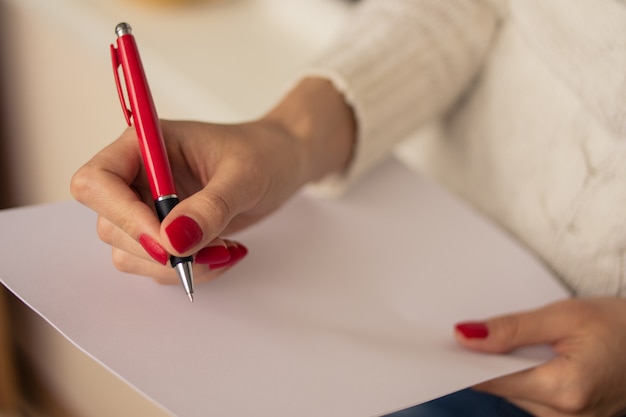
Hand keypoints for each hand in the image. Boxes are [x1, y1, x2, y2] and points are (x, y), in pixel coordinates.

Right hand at [70, 78, 354, 284]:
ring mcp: (148, 208)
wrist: (282, 164)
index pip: (97, 181)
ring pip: (130, 254)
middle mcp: (137, 176)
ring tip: (224, 249)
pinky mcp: (164, 233)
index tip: (166, 240)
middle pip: (110, 225)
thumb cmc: (264, 154)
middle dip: (158, 249)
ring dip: (176, 266)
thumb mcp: (245, 175)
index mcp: (144, 144)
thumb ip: (211, 206)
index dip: (123, 215)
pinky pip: (157, 266)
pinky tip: (222, 252)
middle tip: (210, 249)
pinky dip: (189, 271)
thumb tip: (173, 241)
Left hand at [455, 297, 625, 416]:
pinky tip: (539, 356)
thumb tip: (465, 336)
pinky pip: (534, 399)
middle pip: (503, 388)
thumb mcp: (565, 315)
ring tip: (531, 341)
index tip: (450, 341)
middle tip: (495, 329)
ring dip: (512, 368)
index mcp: (564, 390)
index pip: (492, 380)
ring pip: (517, 394)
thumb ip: (512, 329)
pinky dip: (528, 376)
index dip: (467, 360)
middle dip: (492, 360)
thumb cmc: (621, 326)